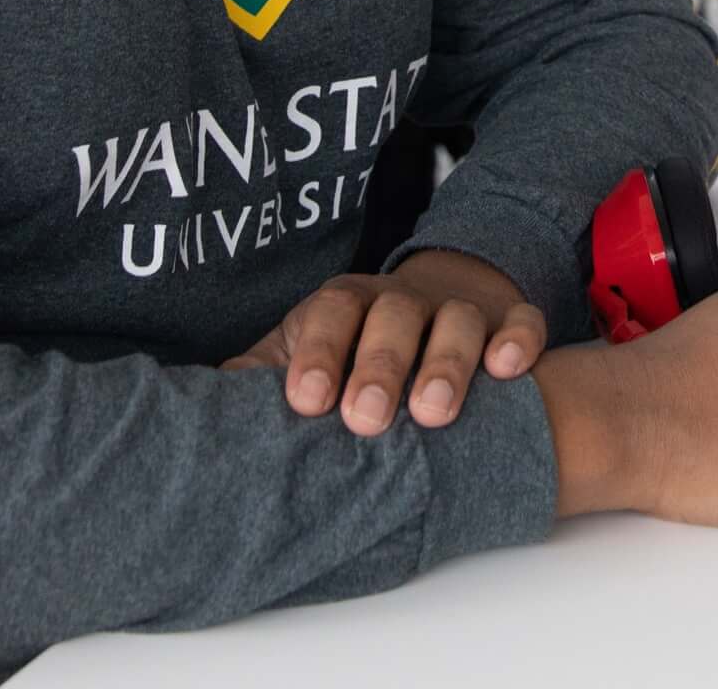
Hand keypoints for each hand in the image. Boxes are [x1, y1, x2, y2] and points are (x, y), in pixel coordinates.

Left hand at [228, 248, 544, 432]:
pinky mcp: (508, 320)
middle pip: (394, 318)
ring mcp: (459, 308)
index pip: (330, 316)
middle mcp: (402, 301)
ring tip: (434, 413)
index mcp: (345, 305)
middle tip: (365, 419)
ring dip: (447, 362)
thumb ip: (259, 377)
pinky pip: (521, 322)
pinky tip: (509, 372)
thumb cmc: (353, 345)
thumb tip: (196, 412)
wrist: (435, 298)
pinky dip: (517, 342)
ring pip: (458, 322)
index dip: (318, 354)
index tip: (306, 402)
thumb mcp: (303, 352)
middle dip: (379, 366)